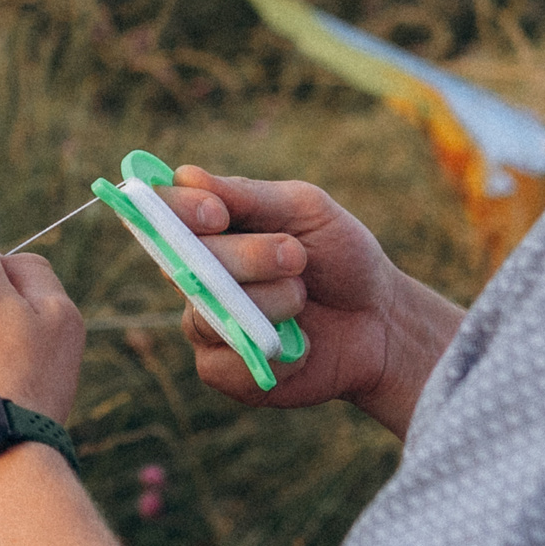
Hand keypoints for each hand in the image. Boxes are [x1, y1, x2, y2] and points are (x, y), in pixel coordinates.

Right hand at [156, 166, 454, 432]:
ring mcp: (204, 321)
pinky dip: (272, 350)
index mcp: (209, 227)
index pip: (163, 210)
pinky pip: (223, 361)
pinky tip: (300, 345)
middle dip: (244, 257)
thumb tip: (185, 176)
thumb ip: (247, 196)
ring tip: (302, 298)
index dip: (178, 211)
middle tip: (295, 256)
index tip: (216, 215)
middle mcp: (195, 273)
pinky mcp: (220, 369)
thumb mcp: (306, 210)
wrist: (380, 321)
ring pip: (205, 312)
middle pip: (183, 261)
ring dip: (266, 303)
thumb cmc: (341, 257)